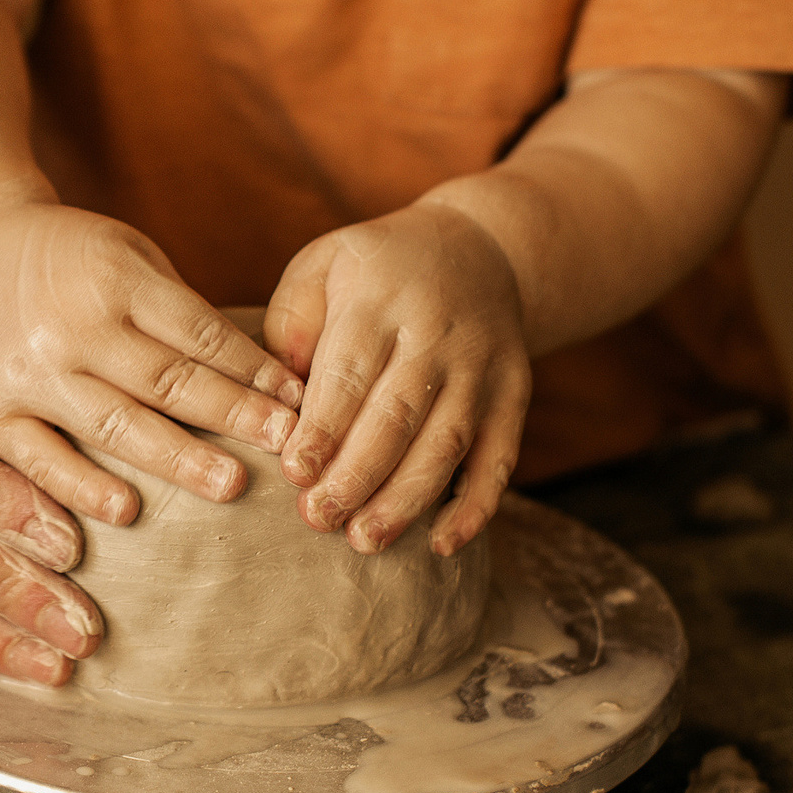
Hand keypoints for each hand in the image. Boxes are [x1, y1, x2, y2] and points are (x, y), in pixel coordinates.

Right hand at [0, 203, 301, 525]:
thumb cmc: (64, 256)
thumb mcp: (126, 253)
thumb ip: (179, 310)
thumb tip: (258, 376)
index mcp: (113, 279)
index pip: (198, 333)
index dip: (253, 371)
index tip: (300, 402)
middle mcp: (72, 328)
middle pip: (167, 380)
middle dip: (234, 416)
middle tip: (290, 447)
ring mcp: (29, 373)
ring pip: (114, 423)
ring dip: (178, 458)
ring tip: (232, 485)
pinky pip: (40, 458)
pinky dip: (82, 487)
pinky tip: (126, 511)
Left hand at [265, 202, 531, 556]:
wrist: (476, 248)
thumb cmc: (374, 270)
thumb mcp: (322, 266)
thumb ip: (292, 323)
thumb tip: (278, 396)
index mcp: (381, 300)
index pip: (350, 373)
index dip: (324, 427)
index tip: (295, 473)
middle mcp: (437, 335)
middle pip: (398, 415)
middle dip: (358, 474)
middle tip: (318, 519)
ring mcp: (481, 368)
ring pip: (447, 443)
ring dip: (407, 498)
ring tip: (365, 540)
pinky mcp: (514, 395)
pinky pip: (500, 458)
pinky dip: (477, 505)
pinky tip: (444, 544)